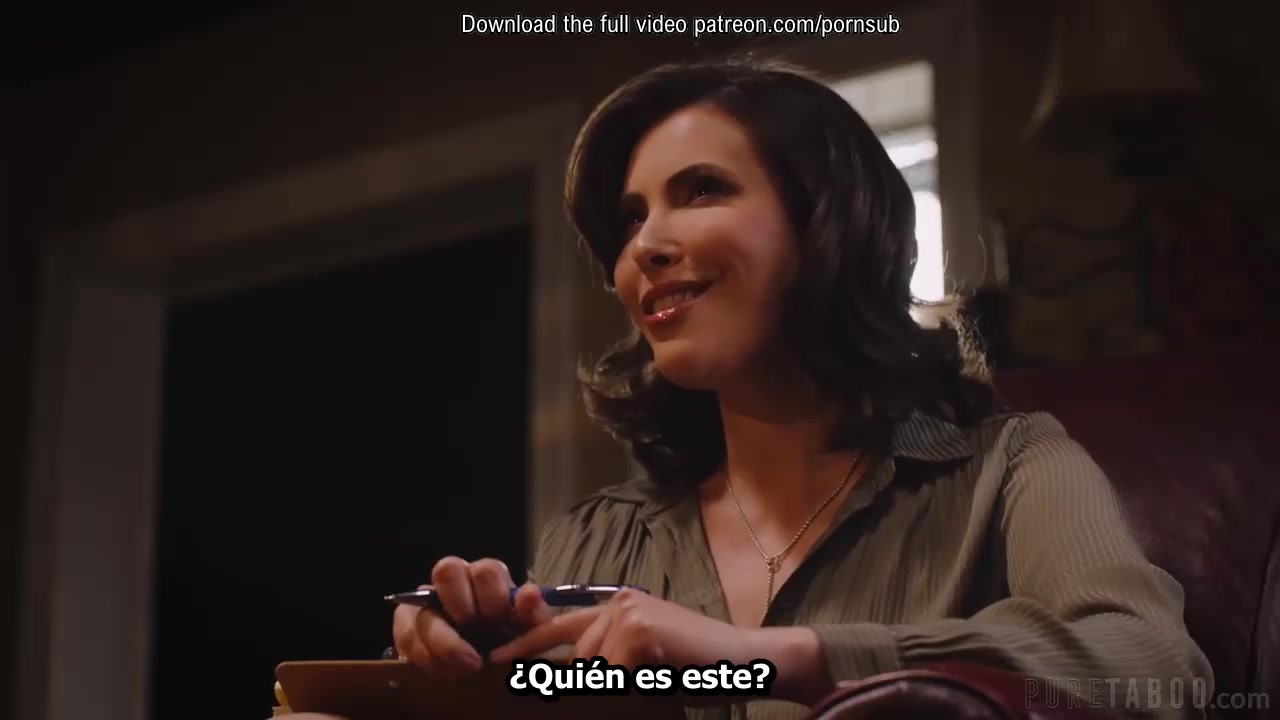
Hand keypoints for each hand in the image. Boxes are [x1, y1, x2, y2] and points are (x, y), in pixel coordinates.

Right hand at [391, 557, 550, 677]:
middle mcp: (456, 578)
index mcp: (489, 575)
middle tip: (480, 632)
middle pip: (446, 570)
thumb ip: (532, 614)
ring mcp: (427, 600)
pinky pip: (406, 636)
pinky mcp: (407, 623)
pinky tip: (448, 670)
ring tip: (468, 666)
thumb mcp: (527, 630)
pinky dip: (428, 658)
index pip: (486, 569)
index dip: (492, 597)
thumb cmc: (510, 639)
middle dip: (462, 607)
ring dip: (445, 644)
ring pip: (423, 609)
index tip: (500, 622)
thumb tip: (528, 594)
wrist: (485, 664)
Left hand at [489, 588, 829, 703]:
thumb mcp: (644, 665)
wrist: (745, 660)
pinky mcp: (638, 627)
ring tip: (657, 680)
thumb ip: (610, 664)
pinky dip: (631, 688)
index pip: (561, 627)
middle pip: (576, 660)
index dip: (527, 645)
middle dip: (589, 687)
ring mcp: (627, 611)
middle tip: (639, 684)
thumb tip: (570, 683)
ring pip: (593, 671)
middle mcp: (618, 602)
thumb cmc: (697, 669)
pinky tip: (661, 678)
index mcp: (618, 607)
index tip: (497, 660)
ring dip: (618, 689)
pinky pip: (612, 675)